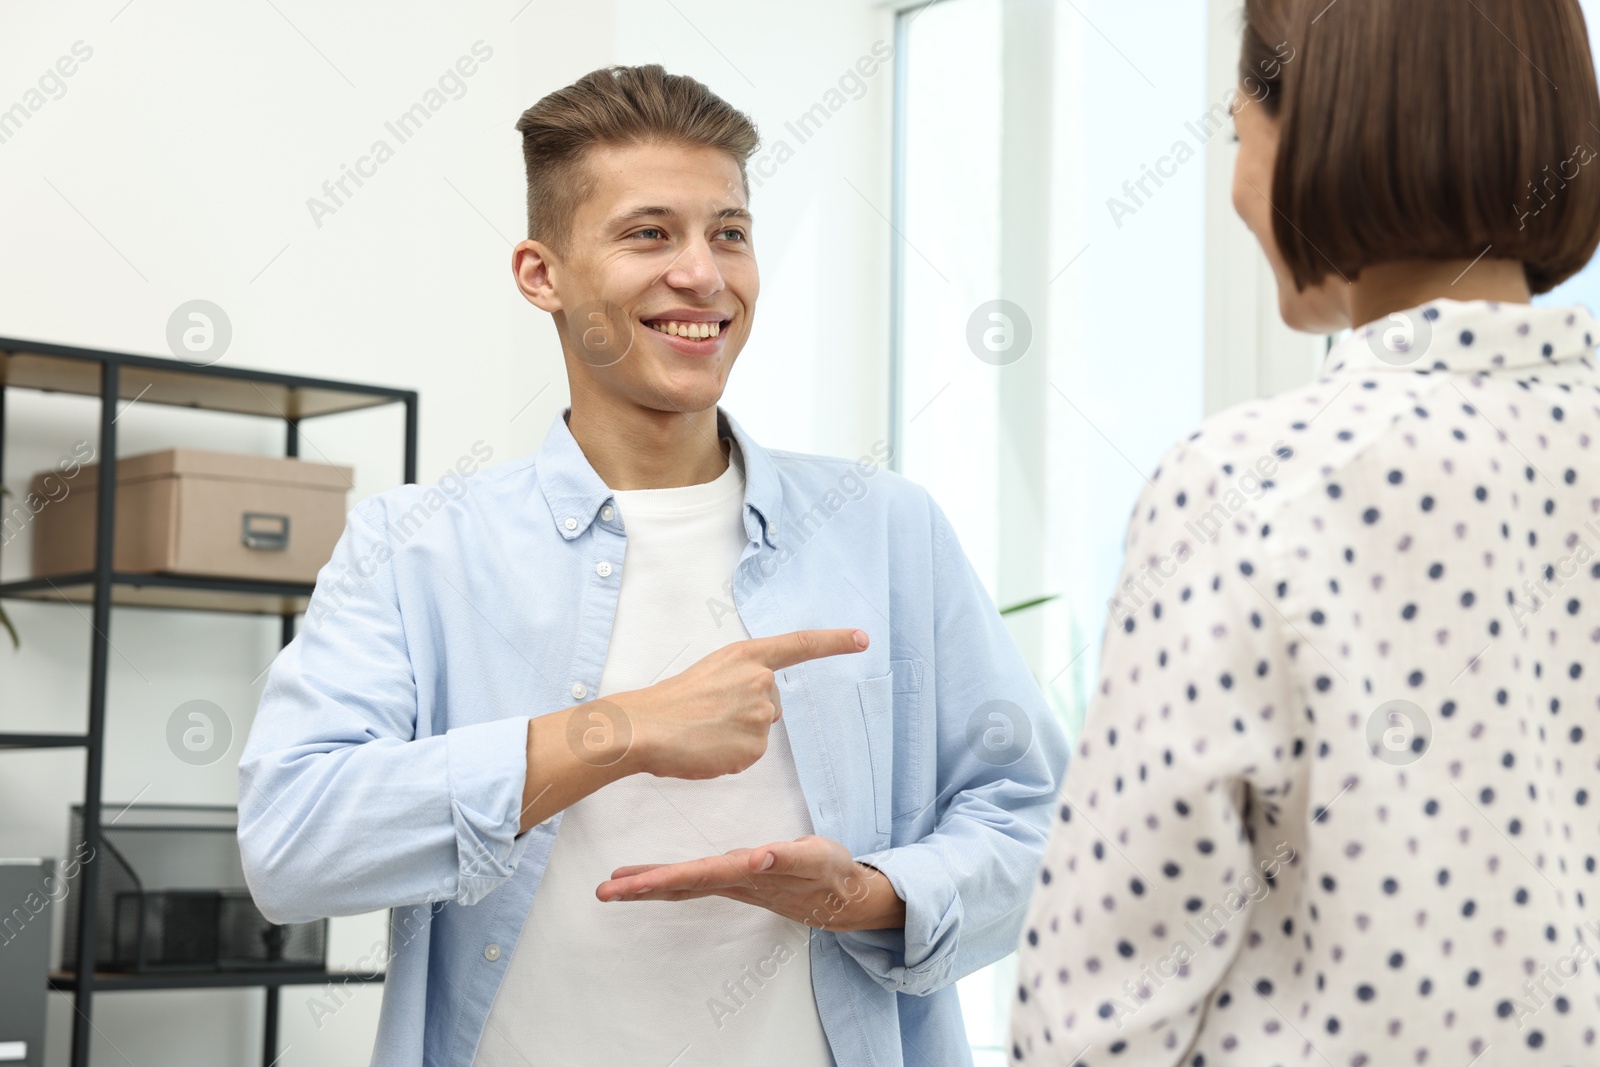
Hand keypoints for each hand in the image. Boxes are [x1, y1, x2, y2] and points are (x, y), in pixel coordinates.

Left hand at [595, 835, 906, 932]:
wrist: (844, 897)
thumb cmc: (831, 872)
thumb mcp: (817, 859)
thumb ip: (789, 858)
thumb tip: (759, 857)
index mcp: (747, 874)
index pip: (696, 875)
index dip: (660, 878)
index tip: (627, 883)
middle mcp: (734, 881)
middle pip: (680, 886)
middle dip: (641, 888)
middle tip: (603, 890)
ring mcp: (733, 883)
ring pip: (683, 885)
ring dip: (647, 885)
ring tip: (612, 884)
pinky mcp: (737, 879)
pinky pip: (693, 881)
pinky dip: (667, 879)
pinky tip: (647, 879)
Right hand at [606, 629, 868, 780]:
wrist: (645, 728)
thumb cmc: (670, 702)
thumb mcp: (712, 673)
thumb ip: (742, 680)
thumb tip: (758, 708)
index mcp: (746, 655)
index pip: (800, 645)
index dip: (834, 642)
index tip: (862, 639)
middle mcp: (760, 681)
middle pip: (771, 705)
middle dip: (746, 714)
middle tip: (708, 716)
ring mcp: (759, 714)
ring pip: (759, 733)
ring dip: (736, 737)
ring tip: (702, 732)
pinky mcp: (754, 747)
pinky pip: (749, 757)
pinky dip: (729, 757)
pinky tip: (706, 749)